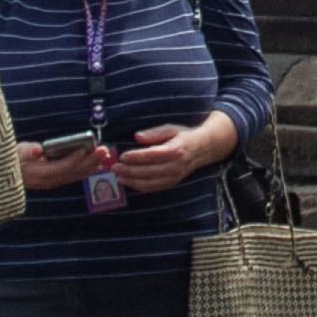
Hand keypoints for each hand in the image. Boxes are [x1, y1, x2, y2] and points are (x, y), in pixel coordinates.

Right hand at [18, 136, 107, 192]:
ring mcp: (53, 182)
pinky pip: (73, 176)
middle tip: (104, 151)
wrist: (6, 175)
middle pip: (73, 172)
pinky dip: (85, 170)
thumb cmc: (13, 159)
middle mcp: (49, 180)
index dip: (75, 158)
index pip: (63, 166)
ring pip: (76, 176)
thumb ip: (29, 151)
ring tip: (104, 156)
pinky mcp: (55, 181)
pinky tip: (95, 165)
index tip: (87, 149)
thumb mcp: (18, 152)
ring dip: (91, 166)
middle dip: (90, 161)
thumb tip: (37, 150)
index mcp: (41, 173)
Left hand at [113, 116, 229, 193]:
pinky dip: (140, 187)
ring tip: (118, 176)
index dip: (136, 156)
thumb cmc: (184, 136)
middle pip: (149, 171)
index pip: (152, 155)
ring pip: (150, 182)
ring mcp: (175, 176)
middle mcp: (176, 165)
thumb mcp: (171, 129)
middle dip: (129, 170)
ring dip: (132, 180)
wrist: (202, 149)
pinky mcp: (172, 183)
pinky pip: (154, 188)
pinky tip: (129, 182)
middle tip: (114, 167)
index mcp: (176, 150)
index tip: (122, 155)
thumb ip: (154, 133)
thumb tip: (137, 136)